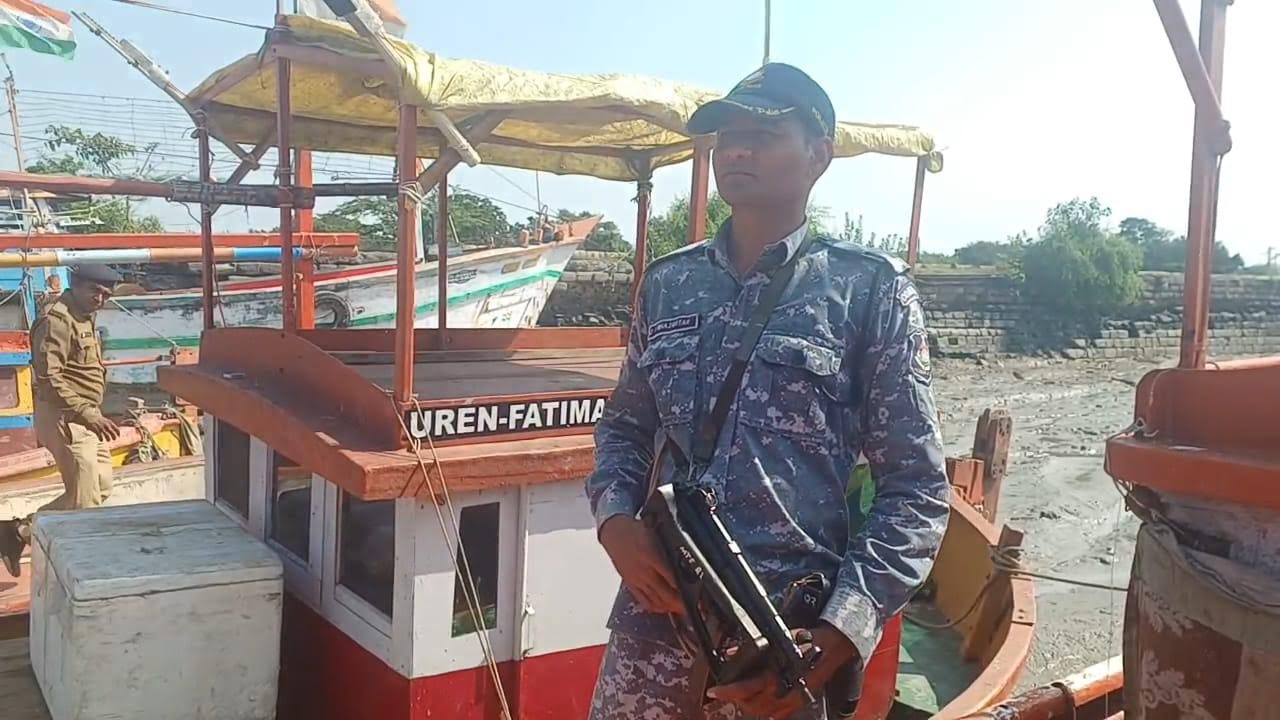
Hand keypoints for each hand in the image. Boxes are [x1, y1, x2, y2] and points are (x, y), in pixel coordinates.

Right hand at [85, 415, 119, 441]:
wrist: (90, 417)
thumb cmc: (99, 420)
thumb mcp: (106, 420)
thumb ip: (111, 425)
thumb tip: (116, 431)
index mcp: (109, 422)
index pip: (116, 428)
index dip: (118, 433)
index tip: (118, 436)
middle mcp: (106, 425)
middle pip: (112, 432)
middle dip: (114, 436)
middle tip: (114, 439)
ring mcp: (101, 427)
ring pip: (106, 434)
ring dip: (108, 438)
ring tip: (108, 440)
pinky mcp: (96, 429)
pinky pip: (99, 435)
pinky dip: (101, 438)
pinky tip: (101, 440)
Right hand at [599, 515, 683, 615]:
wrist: (614, 533)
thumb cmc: (635, 531)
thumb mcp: (656, 533)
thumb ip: (670, 546)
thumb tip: (686, 556)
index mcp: (651, 556)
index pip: (671, 577)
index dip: (684, 588)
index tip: (695, 593)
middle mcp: (644, 571)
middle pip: (665, 594)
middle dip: (680, 603)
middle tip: (692, 606)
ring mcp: (636, 580)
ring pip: (656, 601)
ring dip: (670, 607)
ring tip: (681, 608)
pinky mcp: (630, 585)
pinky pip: (644, 601)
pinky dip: (656, 607)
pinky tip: (664, 607)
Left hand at [706, 623, 856, 718]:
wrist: (836, 646)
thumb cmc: (809, 639)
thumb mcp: (780, 638)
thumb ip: (755, 648)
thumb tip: (730, 653)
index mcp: (780, 675)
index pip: (747, 688)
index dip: (729, 691)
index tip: (714, 691)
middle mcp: (786, 692)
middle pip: (752, 705)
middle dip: (737, 699)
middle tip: (726, 690)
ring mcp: (794, 700)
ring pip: (764, 712)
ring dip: (750, 705)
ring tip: (740, 694)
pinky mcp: (801, 702)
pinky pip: (778, 713)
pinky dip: (766, 709)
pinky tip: (759, 701)